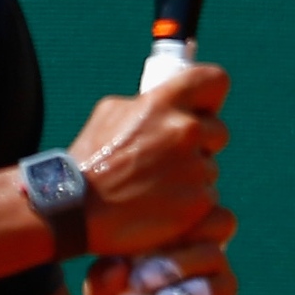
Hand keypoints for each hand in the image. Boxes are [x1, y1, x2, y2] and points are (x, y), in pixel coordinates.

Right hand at [67, 63, 228, 255]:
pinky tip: (163, 210)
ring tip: (153, 190)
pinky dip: (192, 206)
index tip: (202, 109)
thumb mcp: (108, 116)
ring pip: (209, 169)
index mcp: (163, 104)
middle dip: (199, 144)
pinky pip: (210, 200)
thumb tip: (168, 104)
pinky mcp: (200, 202)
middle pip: (217, 132)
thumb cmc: (87, 164)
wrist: (76, 213)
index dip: (209, 97)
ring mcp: (196, 169)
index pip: (213, 81)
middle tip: (167, 160)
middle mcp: (185, 132)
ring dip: (190, 178)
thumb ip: (146, 105)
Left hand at [84, 234, 242, 294]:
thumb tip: (117, 264)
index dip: (180, 228)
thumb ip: (100, 284)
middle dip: (175, 264)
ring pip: (220, 287)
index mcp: (182, 262)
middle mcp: (208, 281)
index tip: (140, 245)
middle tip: (139, 283)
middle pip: (212, 253)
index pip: (196, 230)